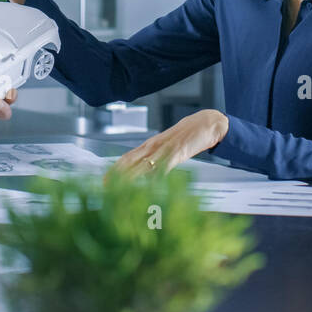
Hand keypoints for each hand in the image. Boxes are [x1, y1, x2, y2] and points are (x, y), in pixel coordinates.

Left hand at [110, 109, 228, 180]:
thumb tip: (146, 175)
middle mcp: (154, 146)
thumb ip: (156, 160)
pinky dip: (157, 175)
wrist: (207, 123)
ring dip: (131, 177)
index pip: (127, 157)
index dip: (114, 169)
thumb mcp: (167, 149)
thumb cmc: (186, 137)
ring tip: (120, 188)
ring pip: (144, 164)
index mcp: (150, 145)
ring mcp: (165, 148)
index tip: (104, 180)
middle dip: (117, 174)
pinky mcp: (178, 152)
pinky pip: (165, 165)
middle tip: (105, 186)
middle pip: (131, 161)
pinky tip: (150, 184)